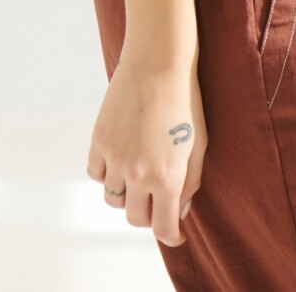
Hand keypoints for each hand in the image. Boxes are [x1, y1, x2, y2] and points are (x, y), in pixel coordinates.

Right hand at [86, 44, 206, 247]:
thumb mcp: (199, 143)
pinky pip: (96, 173)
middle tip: (157, 199)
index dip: (171, 235)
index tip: (175, 233)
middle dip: (148, 214)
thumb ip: (191, 182)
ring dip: (126, 194)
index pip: (163, 227)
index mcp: (168, 177)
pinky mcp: (99, 139)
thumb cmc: (185, 99)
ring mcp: (115, 157)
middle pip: (135, 218)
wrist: (159, 61)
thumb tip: (180, 209)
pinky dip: (106, 173)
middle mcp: (139, 173)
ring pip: (113, 198)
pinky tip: (120, 159)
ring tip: (138, 174)